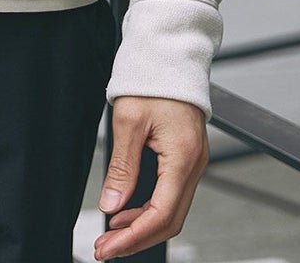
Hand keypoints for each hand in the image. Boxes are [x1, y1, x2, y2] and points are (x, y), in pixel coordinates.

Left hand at [93, 95, 207, 259]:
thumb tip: (111, 204)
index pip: (161, 214)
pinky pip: (171, 194)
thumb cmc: (152, 80)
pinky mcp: (185, 158)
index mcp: (183, 158)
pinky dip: (149, 208)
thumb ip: (123, 166)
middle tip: (105, 248)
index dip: (133, 236)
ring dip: (142, 226)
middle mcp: (194, 165)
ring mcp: (192, 163)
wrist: (170, 55)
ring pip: (171, 210)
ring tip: (112, 233)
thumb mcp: (128, 121)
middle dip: (137, 239)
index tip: (107, 247)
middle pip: (170, 220)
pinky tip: (127, 210)